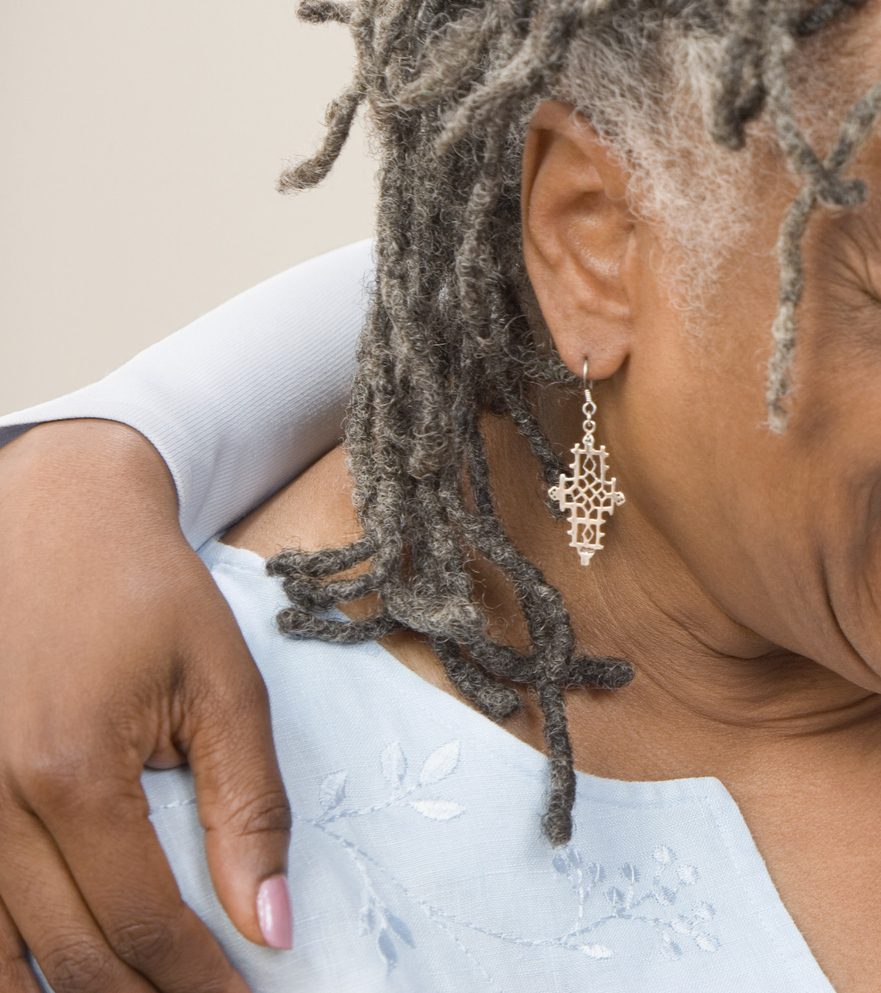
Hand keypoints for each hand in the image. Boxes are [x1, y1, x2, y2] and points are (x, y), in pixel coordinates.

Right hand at [0, 421, 287, 992]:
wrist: (51, 516)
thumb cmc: (145, 594)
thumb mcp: (225, 688)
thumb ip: (251, 811)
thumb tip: (273, 925)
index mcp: (70, 769)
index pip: (141, 922)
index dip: (196, 981)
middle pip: (63, 958)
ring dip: (62, 992)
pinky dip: (5, 956)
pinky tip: (52, 971)